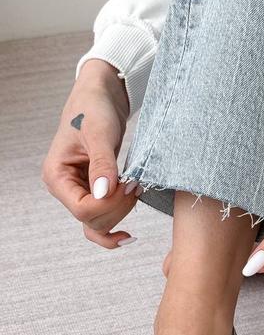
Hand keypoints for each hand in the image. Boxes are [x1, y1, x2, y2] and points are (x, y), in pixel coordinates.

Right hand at [42, 59, 137, 248]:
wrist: (99, 99)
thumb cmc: (94, 109)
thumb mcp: (99, 133)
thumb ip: (102, 164)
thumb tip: (103, 193)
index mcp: (56, 176)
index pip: (82, 209)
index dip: (110, 204)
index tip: (128, 184)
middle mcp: (64, 189)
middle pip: (93, 221)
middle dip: (118, 207)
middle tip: (135, 184)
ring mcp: (77, 194)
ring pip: (99, 225)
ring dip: (121, 213)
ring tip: (135, 189)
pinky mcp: (92, 195)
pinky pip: (101, 223)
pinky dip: (115, 230)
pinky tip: (130, 236)